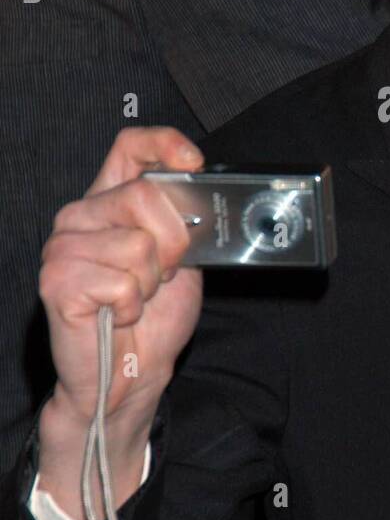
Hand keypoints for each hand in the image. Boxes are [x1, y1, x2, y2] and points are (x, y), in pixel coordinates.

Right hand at [39, 127, 204, 432]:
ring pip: (137, 243)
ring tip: (135, 299)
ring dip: (150, 282)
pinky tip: (117, 316)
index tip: (194, 163)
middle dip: (173, 242)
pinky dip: (131, 306)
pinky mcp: (56, 280)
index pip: (130, 147)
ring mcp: (62, 246)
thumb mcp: (184, 259)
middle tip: (161, 276)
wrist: (131, 374)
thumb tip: (202, 186)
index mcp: (110, 202)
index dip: (164, 144)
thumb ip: (185, 221)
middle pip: (143, 194)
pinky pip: (121, 281)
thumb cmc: (154, 318)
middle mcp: (80, 216)